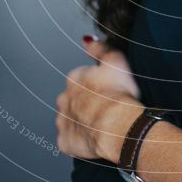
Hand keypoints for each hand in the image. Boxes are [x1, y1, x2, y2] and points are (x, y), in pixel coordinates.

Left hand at [55, 36, 142, 159]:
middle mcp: (64, 98)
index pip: (81, 78)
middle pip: (73, 98)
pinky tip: (93, 137)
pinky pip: (70, 140)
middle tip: (104, 106)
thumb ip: (100, 48)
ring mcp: (63, 121)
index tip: (108, 89)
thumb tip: (87, 40)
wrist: (118, 126)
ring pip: (70, 118)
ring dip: (81, 120)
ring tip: (100, 123)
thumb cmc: (118, 94)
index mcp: (74, 79)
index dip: (96, 84)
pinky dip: (79, 139)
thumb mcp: (116, 60)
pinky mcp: (65, 141)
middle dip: (85, 102)